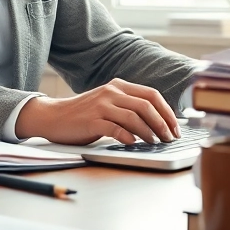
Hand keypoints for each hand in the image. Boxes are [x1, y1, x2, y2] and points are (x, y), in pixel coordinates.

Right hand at [15, 78, 180, 145]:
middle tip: (169, 138)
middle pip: (146, 105)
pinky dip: (128, 137)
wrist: (53, 116)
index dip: (167, 111)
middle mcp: (111, 92)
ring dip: (149, 132)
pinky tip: (134, 143)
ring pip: (134, 117)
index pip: (152, 94)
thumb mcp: (108, 103)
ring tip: (155, 143)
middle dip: (163, 123)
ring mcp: (101, 106)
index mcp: (119, 86)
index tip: (175, 127)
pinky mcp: (92, 121)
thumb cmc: (84, 114)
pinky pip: (115, 128)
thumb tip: (158, 122)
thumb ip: (129, 107)